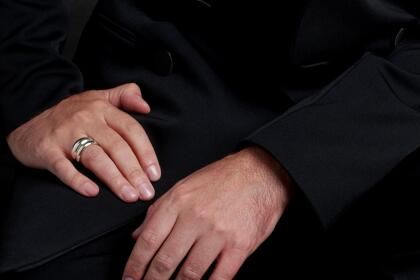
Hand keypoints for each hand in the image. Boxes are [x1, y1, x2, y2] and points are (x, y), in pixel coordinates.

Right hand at [6, 83, 159, 201]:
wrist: (27, 127)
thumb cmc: (71, 114)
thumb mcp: (98, 97)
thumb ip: (125, 96)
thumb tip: (147, 105)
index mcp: (102, 108)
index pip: (131, 130)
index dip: (145, 152)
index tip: (155, 173)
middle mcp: (86, 119)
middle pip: (116, 147)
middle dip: (134, 171)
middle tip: (146, 192)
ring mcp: (66, 134)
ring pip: (95, 158)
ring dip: (115, 179)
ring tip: (129, 196)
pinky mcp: (47, 150)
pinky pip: (64, 168)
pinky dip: (78, 181)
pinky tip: (93, 193)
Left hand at [123, 146, 292, 279]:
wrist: (265, 170)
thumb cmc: (225, 178)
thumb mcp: (187, 185)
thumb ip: (160, 210)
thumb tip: (136, 235)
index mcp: (179, 201)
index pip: (148, 242)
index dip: (134, 268)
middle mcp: (196, 217)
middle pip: (164, 262)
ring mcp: (219, 232)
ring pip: (189, 274)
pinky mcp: (241, 244)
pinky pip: (219, 277)